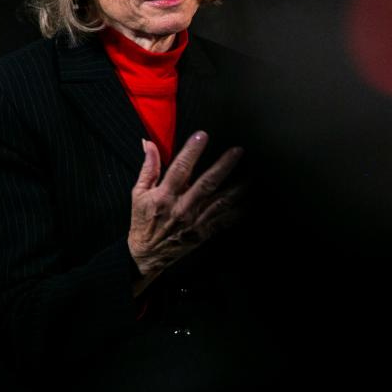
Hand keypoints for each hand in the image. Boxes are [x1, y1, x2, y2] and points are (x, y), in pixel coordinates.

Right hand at [127, 131, 243, 292]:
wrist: (147, 256)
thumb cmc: (143, 221)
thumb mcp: (138, 193)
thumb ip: (148, 168)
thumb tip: (149, 144)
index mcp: (165, 196)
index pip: (179, 169)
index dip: (191, 151)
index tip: (202, 135)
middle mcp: (183, 208)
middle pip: (207, 183)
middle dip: (223, 166)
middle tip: (238, 151)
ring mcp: (196, 221)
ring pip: (222, 201)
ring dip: (239, 187)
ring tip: (253, 173)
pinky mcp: (205, 233)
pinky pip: (226, 220)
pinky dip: (240, 210)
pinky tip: (253, 199)